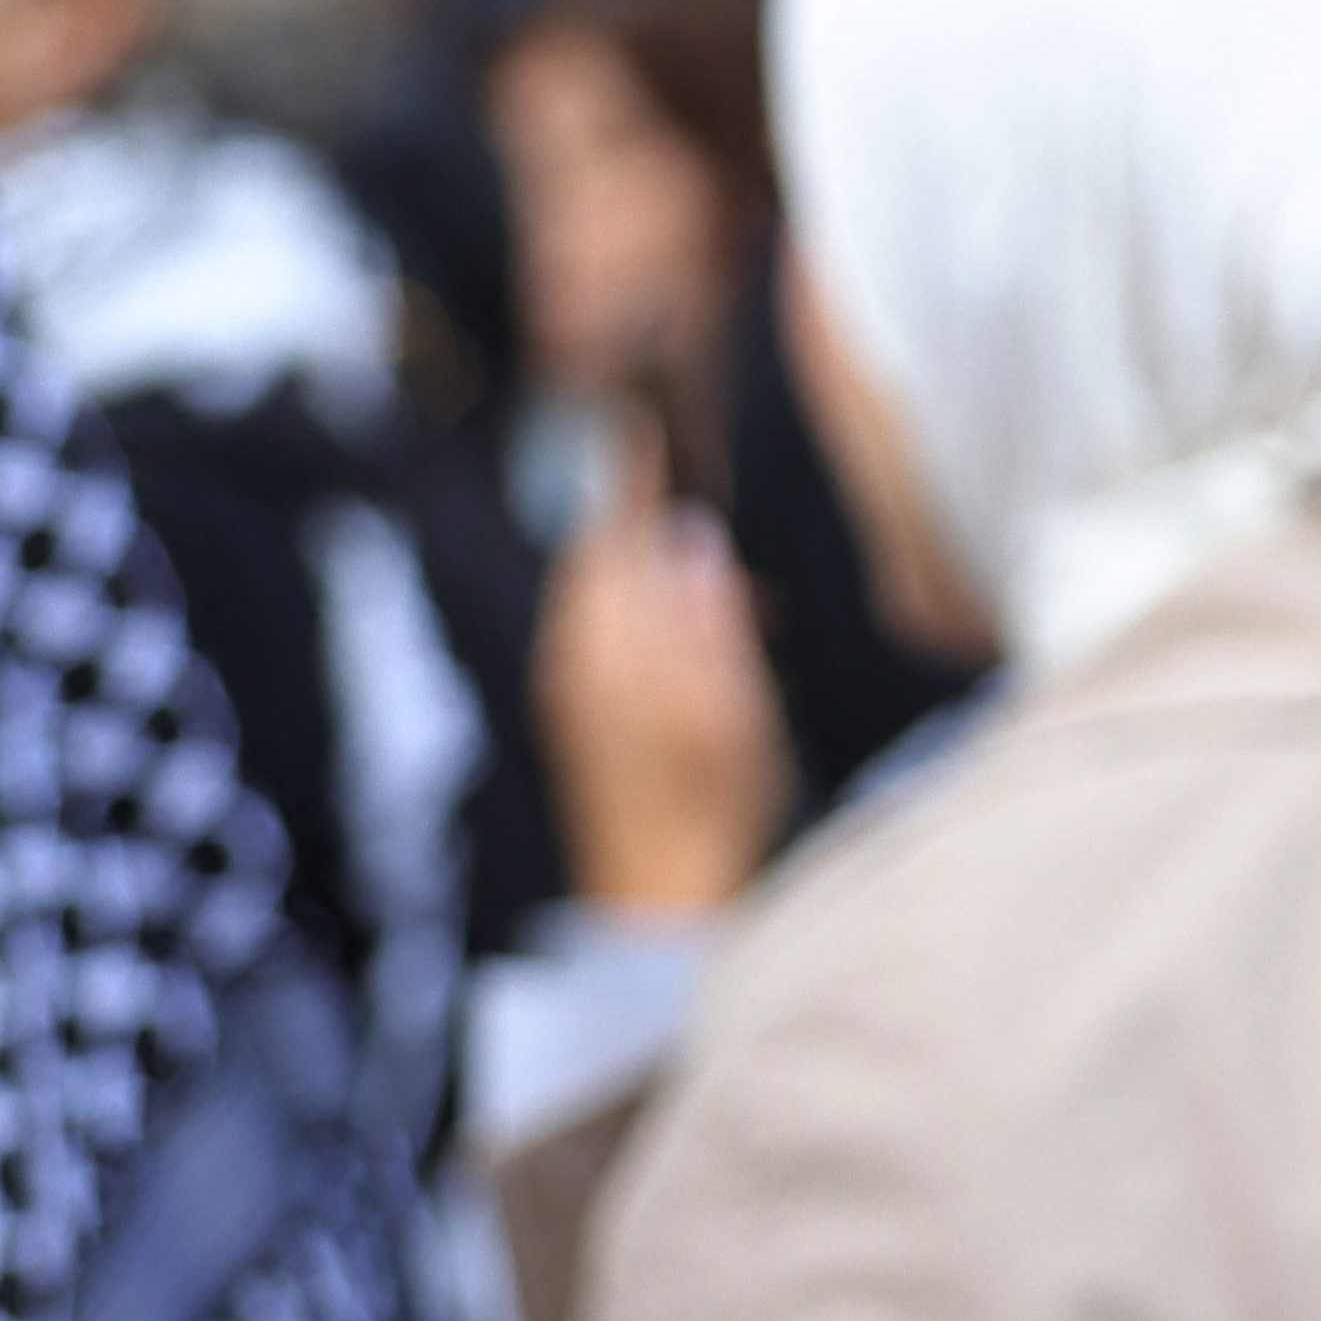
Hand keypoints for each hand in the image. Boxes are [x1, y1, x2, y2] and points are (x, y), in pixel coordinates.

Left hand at [537, 417, 791, 914]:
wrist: (662, 903)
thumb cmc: (706, 798)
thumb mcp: (726, 691)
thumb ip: (702, 607)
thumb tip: (688, 536)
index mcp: (606, 637)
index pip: (614, 529)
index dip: (634, 474)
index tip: (642, 417)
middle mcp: (578, 658)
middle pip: (605, 562)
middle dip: (653, 528)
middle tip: (710, 519)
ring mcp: (580, 697)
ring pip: (614, 605)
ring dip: (664, 584)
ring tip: (743, 609)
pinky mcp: (592, 730)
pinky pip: (618, 646)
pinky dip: (661, 627)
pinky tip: (714, 659)